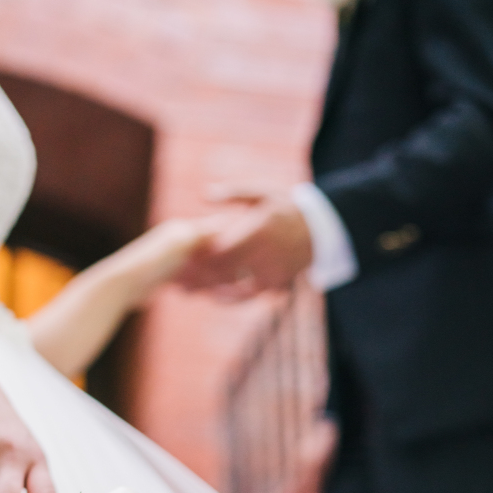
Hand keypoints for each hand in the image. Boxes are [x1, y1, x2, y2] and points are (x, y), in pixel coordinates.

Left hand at [107, 217, 223, 304]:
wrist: (124, 284)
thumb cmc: (153, 261)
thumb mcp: (182, 243)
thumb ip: (204, 233)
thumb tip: (226, 222)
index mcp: (181, 228)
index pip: (214, 229)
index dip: (228, 238)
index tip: (240, 253)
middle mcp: (177, 241)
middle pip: (209, 250)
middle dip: (218, 262)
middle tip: (227, 276)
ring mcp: (172, 259)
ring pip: (201, 268)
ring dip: (206, 277)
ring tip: (211, 287)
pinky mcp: (166, 276)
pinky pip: (189, 280)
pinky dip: (194, 286)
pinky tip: (194, 293)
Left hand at [177, 186, 313, 296]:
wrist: (319, 231)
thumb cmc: (286, 208)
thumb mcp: (263, 193)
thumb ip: (234, 193)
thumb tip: (204, 194)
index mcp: (258, 231)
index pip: (222, 249)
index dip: (200, 256)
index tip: (179, 257)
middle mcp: (264, 256)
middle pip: (222, 272)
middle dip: (197, 277)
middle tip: (173, 279)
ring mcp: (269, 273)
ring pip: (232, 288)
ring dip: (207, 290)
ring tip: (185, 291)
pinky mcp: (274, 286)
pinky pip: (247, 297)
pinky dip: (228, 298)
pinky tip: (212, 296)